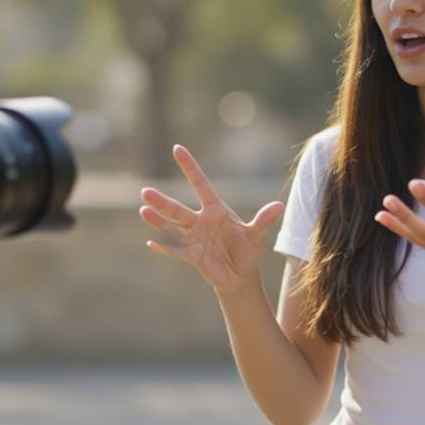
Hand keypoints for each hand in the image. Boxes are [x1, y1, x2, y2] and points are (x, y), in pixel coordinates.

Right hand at [139, 145, 285, 295]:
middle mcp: (200, 221)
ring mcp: (194, 238)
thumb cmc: (248, 251)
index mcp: (215, 210)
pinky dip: (165, 247)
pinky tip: (152, 242)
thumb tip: (279, 206)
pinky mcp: (193, 256)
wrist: (241, 275)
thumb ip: (263, 221)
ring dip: (158, 220)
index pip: (200, 184)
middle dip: (162, 202)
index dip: (190, 167)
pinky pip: (177, 250)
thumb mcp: (256, 235)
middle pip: (178, 209)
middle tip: (146, 192)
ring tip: (144, 211)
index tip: (177, 149)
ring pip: (173, 227)